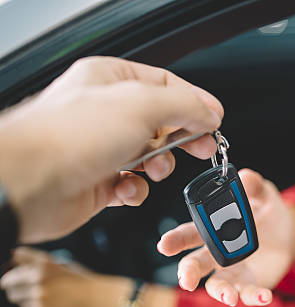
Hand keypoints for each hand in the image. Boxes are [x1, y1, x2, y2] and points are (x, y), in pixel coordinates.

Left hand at [0, 56, 223, 242]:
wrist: (29, 184)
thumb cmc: (70, 137)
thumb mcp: (143, 105)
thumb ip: (184, 106)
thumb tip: (210, 112)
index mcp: (111, 81)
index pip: (166, 84)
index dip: (194, 102)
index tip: (215, 119)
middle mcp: (106, 112)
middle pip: (162, 122)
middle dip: (182, 137)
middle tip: (201, 148)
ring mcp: (102, 147)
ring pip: (150, 156)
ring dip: (158, 166)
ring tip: (152, 168)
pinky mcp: (98, 180)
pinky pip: (133, 183)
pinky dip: (136, 188)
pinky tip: (126, 187)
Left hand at [0, 247, 129, 306]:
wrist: (94, 297)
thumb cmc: (79, 280)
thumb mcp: (62, 264)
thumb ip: (39, 263)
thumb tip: (16, 261)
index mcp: (45, 261)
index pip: (18, 255)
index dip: (17, 261)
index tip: (18, 265)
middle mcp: (38, 275)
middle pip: (7, 280)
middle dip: (12, 284)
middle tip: (21, 287)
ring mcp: (37, 292)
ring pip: (14, 296)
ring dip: (21, 296)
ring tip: (37, 296)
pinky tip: (44, 304)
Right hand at [157, 169, 294, 306]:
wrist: (287, 233)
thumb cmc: (266, 211)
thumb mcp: (264, 195)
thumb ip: (255, 187)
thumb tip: (246, 176)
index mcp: (211, 228)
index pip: (188, 233)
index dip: (174, 239)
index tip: (164, 245)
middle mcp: (215, 252)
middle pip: (195, 263)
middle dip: (187, 272)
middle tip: (185, 280)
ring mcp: (231, 270)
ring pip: (217, 285)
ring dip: (220, 292)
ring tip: (229, 297)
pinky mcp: (248, 282)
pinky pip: (247, 292)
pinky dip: (253, 297)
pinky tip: (264, 296)